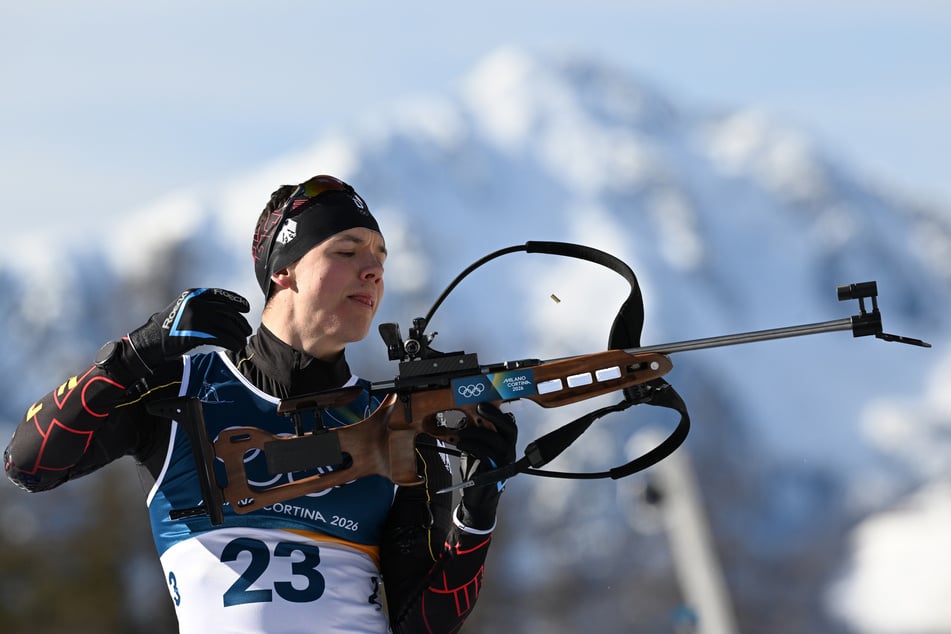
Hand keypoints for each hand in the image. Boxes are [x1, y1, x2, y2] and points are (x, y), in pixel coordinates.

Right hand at [129, 288, 251, 371]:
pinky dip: (232, 342)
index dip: (236, 301)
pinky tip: (236, 347)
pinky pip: (221, 337)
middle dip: (240, 321)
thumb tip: (227, 311)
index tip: (246, 308)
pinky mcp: (196, 333)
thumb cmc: (171, 327)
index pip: (221, 295)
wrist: (152, 341)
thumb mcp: (185, 308)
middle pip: (227, 311)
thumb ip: (203, 306)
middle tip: (247, 330)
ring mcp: (196, 318)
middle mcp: (196, 303)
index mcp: (194, 295)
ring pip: (226, 325)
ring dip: (238, 334)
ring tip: (243, 341)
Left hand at [453, 402, 517, 529]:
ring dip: (475, 433)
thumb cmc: (478, 472)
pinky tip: (461, 444)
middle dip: (495, 415)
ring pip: (494, 440)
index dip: (498, 413)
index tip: (484, 404)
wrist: (478, 499)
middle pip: (509, 428)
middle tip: (480, 408)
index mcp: (506, 445)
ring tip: (461, 434)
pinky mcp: (496, 470)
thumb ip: (478, 437)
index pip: (509, 425)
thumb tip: (468, 420)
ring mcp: (505, 461)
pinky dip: (471, 445)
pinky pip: (485, 452)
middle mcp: (509, 451)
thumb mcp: (477, 450)